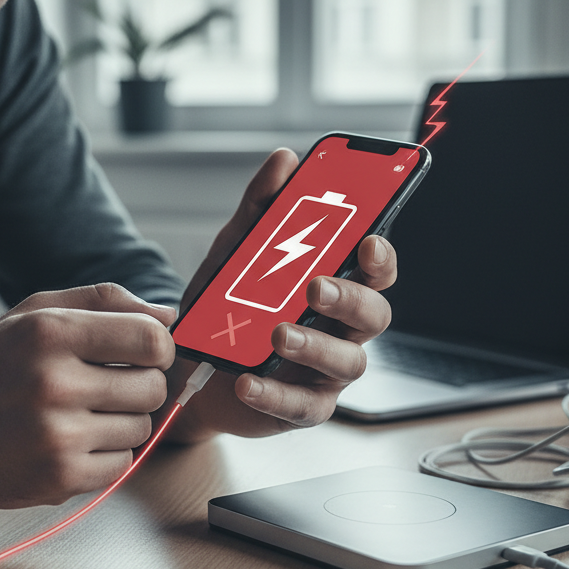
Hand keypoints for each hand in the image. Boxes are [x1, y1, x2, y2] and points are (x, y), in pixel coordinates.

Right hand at [0, 284, 175, 507]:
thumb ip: (105, 303)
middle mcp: (53, 381)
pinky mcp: (58, 476)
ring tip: (81, 414)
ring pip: (142, 428)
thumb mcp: (35, 312)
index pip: (152, 339)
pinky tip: (72, 442)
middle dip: (139, 386)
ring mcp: (56, 434)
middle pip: (153, 387)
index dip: (158, 348)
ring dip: (122, 422)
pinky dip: (107, 455)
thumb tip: (169, 315)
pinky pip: (123, 465)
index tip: (143, 354)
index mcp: (51, 331)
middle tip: (105, 387)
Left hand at [165, 148, 396, 441]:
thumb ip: (261, 209)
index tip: (368, 241)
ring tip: (278, 334)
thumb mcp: (236, 252)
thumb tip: (284, 161)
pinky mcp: (304, 407)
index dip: (380, 256)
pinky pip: (302, 406)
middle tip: (315, 286)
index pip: (376, 269)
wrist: (188, 367)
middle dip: (350, 297)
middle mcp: (343, 328)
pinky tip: (248, 381)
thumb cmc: (228, 308)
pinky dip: (275, 394)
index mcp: (337, 285)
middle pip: (372, 314)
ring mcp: (327, 372)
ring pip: (346, 362)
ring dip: (315, 345)